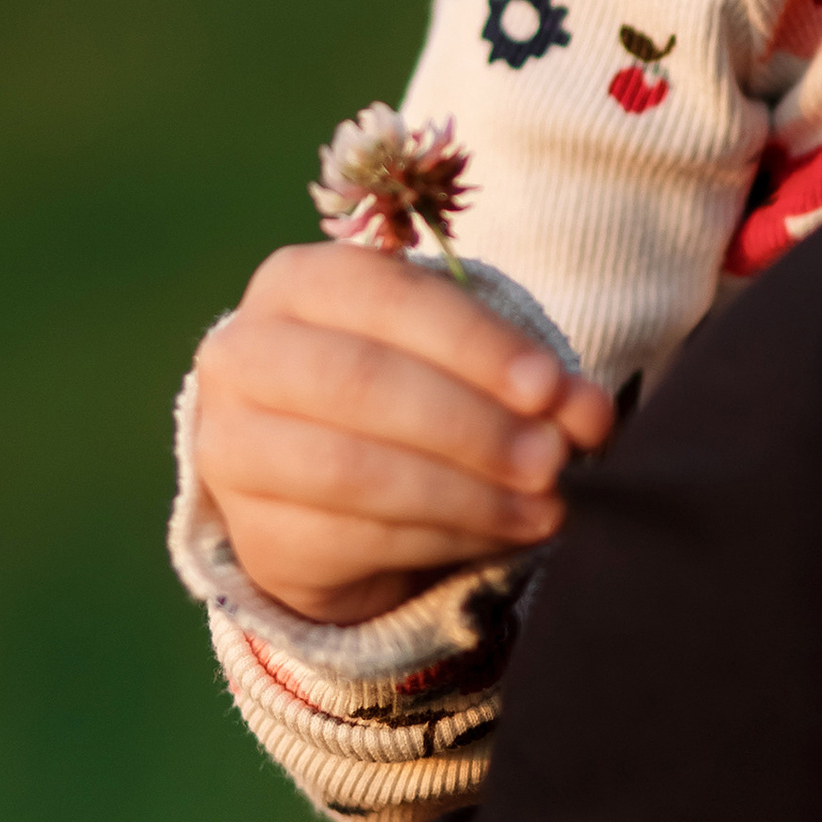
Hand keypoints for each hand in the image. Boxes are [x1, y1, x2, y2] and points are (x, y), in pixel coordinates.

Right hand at [193, 245, 615, 625]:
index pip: (390, 299)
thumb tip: (590, 415)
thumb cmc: (407, 388)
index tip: (551, 386)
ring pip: (354, 470)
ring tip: (544, 506)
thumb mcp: (465, 363)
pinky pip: (353, 538)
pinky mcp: (254, 533)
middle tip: (553, 458)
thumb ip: (529, 378)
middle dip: (472, 424)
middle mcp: (242, 355)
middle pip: (362, 384)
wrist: (324, 483)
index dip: (476, 344)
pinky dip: (442, 539)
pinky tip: (499, 534)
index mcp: (298, 282)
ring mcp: (232, 448)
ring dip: (465, 492)